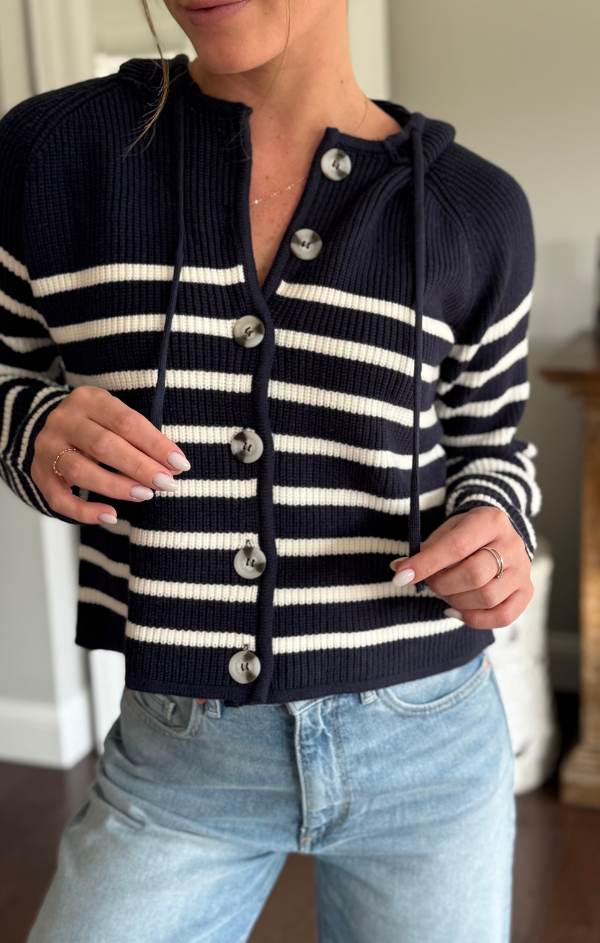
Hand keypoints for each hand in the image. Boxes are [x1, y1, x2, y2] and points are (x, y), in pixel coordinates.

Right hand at [31, 386, 190, 524]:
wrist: (55, 429)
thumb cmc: (99, 426)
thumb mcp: (118, 420)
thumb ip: (142, 439)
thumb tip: (173, 467)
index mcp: (88, 399)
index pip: (126, 421)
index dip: (155, 444)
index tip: (180, 464)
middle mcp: (64, 420)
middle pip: (103, 445)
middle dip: (139, 466)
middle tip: (166, 483)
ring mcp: (48, 447)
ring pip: (80, 470)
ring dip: (116, 486)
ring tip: (144, 495)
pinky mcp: (39, 474)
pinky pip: (60, 499)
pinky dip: (85, 511)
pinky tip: (110, 515)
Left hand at [390, 507, 532, 628]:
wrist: (498, 535)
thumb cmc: (467, 534)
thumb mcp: (448, 530)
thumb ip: (426, 549)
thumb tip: (399, 570)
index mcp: (491, 521)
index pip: (456, 546)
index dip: (426, 564)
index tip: (401, 576)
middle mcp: (512, 544)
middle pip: (474, 574)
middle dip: (442, 584)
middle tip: (430, 583)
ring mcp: (523, 570)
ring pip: (487, 597)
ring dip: (456, 601)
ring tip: (444, 592)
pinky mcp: (526, 592)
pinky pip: (502, 617)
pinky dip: (474, 619)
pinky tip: (455, 610)